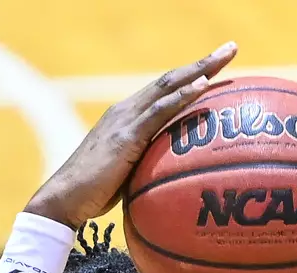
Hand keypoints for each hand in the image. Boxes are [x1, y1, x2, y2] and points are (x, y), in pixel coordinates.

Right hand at [24, 42, 237, 228]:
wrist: (64, 200)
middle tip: (231, 48)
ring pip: (168, 87)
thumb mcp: (127, 175)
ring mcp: (125, 120)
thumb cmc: (94, 194)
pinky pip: (159, 111)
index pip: (164, 90)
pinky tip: (203, 87)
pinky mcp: (125, 136)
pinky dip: (182, 97)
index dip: (191, 76)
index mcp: (127, 117)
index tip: (218, 68)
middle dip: (202, 63)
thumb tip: (173, 176)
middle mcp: (126, 110)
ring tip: (226, 57)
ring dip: (199, 70)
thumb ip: (148, 165)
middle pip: (170, 79)